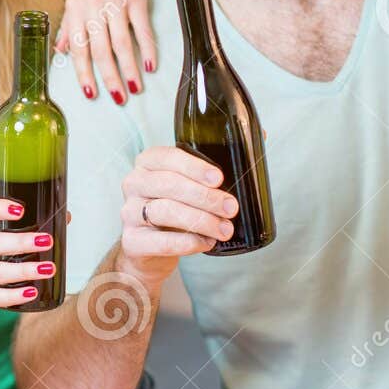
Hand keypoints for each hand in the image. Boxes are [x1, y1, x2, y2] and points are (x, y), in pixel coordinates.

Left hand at [57, 0, 194, 102]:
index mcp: (76, 6)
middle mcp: (94, 5)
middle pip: (100, 50)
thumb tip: (61, 50)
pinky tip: (150, 66)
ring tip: (134, 89)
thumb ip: (70, 23)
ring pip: (121, 43)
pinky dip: (147, 49)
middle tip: (116, 99)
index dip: (83, 72)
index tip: (90, 93)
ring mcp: (116, 1)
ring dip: (128, 69)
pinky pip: (142, 28)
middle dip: (108, 78)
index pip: (78, 47)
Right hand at [117, 146, 237, 283]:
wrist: (151, 251)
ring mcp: (129, 212)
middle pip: (168, 184)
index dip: (194, 167)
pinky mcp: (132, 241)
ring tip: (225, 229)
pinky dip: (188, 242)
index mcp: (148, 163)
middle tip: (230, 207)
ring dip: (201, 220)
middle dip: (204, 197)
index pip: (168, 157)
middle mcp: (134, 183)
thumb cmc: (176, 210)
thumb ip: (216, 164)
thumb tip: (259, 137)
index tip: (218, 178)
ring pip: (165, 211)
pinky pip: (161, 240)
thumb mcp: (191, 185)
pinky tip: (206, 242)